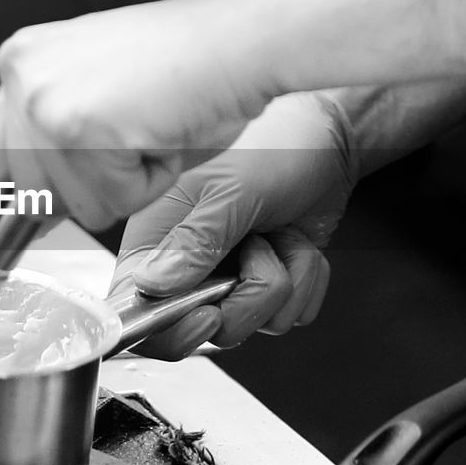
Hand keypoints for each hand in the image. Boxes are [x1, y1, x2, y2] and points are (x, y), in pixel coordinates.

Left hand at [0, 0, 273, 291]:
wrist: (243, 39)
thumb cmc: (196, 69)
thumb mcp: (106, 103)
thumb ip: (57, 148)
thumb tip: (27, 212)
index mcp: (25, 63)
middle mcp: (21, 76)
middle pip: (34, 196)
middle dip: (89, 191)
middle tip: (137, 143)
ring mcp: (42, 101)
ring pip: (74, 206)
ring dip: (127, 185)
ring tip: (155, 130)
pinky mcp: (74, 127)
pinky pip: (107, 204)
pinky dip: (147, 185)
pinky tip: (161, 135)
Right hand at [109, 92, 357, 358]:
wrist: (331, 136)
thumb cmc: (274, 145)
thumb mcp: (232, 189)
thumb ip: (195, 240)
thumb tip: (151, 285)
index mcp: (156, 238)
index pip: (135, 307)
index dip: (166, 328)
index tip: (209, 315)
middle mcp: (186, 264)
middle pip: (202, 329)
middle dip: (246, 298)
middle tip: (259, 253)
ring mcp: (228, 277)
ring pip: (252, 324)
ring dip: (285, 281)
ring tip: (280, 234)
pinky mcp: (266, 285)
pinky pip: (289, 316)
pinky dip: (306, 281)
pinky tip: (299, 242)